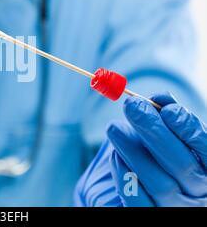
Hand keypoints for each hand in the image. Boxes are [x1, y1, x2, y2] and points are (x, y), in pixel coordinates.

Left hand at [75, 92, 206, 206]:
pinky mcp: (149, 216)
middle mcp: (199, 194)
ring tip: (114, 127)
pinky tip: (114, 155)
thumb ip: (168, 116)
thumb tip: (160, 97)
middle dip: (155, 132)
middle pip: (183, 166)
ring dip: (133, 150)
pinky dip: (124, 175)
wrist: (141, 185)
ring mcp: (176, 209)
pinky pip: (137, 201)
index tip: (167, 109)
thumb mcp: (171, 134)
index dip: (189, 130)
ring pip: (158, 183)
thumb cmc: (161, 154)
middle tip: (131, 106)